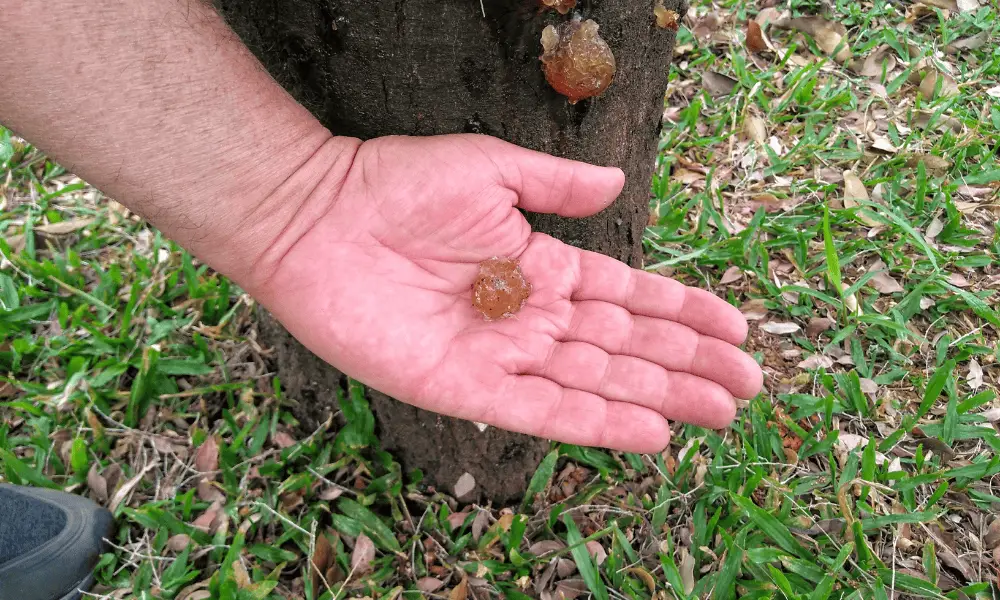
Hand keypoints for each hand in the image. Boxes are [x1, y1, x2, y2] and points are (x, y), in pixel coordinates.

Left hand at [249, 135, 762, 452]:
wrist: (316, 216)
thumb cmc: (396, 183)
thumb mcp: (491, 169)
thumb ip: (556, 185)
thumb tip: (619, 183)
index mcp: (539, 266)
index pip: (627, 297)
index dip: (682, 312)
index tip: (735, 327)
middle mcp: (526, 315)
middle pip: (623, 347)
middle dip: (686, 365)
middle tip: (746, 386)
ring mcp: (497, 353)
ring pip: (593, 381)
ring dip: (657, 398)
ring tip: (715, 412)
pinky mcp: (460, 386)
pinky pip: (537, 411)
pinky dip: (593, 424)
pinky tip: (646, 434)